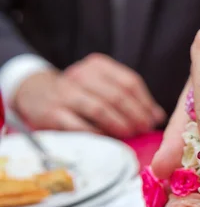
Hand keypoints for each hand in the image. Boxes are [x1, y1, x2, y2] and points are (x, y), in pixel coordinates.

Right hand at [13, 53, 164, 136]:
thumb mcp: (103, 86)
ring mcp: (65, 94)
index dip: (145, 102)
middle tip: (144, 129)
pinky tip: (108, 141)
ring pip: (99, 109)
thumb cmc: (80, 93)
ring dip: (119, 124)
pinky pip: (79, 125)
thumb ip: (131, 98)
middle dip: (135, 115)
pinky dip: (97, 134)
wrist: (35, 93)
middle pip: (117, 96)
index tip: (154, 119)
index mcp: (98, 66)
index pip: (129, 82)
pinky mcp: (52, 113)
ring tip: (130, 134)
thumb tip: (158, 117)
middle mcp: (81, 75)